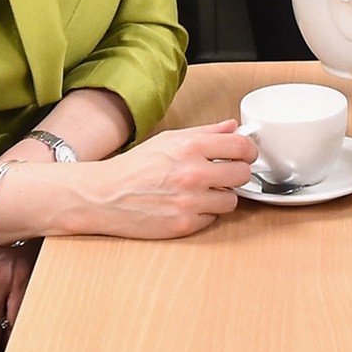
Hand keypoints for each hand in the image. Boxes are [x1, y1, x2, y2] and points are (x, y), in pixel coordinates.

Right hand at [78, 120, 255, 238]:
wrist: (104, 196)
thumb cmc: (134, 167)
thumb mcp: (168, 140)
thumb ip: (204, 132)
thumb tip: (233, 127)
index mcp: (190, 147)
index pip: (242, 146)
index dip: (248, 151)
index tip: (245, 154)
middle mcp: (192, 173)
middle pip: (243, 174)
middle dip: (236, 174)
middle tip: (223, 174)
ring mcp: (189, 201)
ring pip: (231, 201)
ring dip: (221, 196)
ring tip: (201, 191)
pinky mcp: (184, 224)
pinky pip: (212, 218)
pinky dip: (203, 213)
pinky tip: (186, 205)